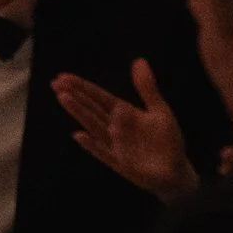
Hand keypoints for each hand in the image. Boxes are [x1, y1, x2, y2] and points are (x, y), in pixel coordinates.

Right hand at [52, 60, 199, 203]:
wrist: (177, 172)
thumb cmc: (168, 141)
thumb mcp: (160, 110)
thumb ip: (147, 88)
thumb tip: (139, 60)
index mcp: (123, 112)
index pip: (98, 97)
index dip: (82, 86)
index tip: (63, 77)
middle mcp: (114, 127)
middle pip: (91, 108)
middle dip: (74, 95)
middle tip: (55, 83)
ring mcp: (115, 145)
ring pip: (93, 126)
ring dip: (79, 112)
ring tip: (62, 97)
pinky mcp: (120, 163)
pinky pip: (104, 152)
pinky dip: (92, 145)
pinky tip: (78, 135)